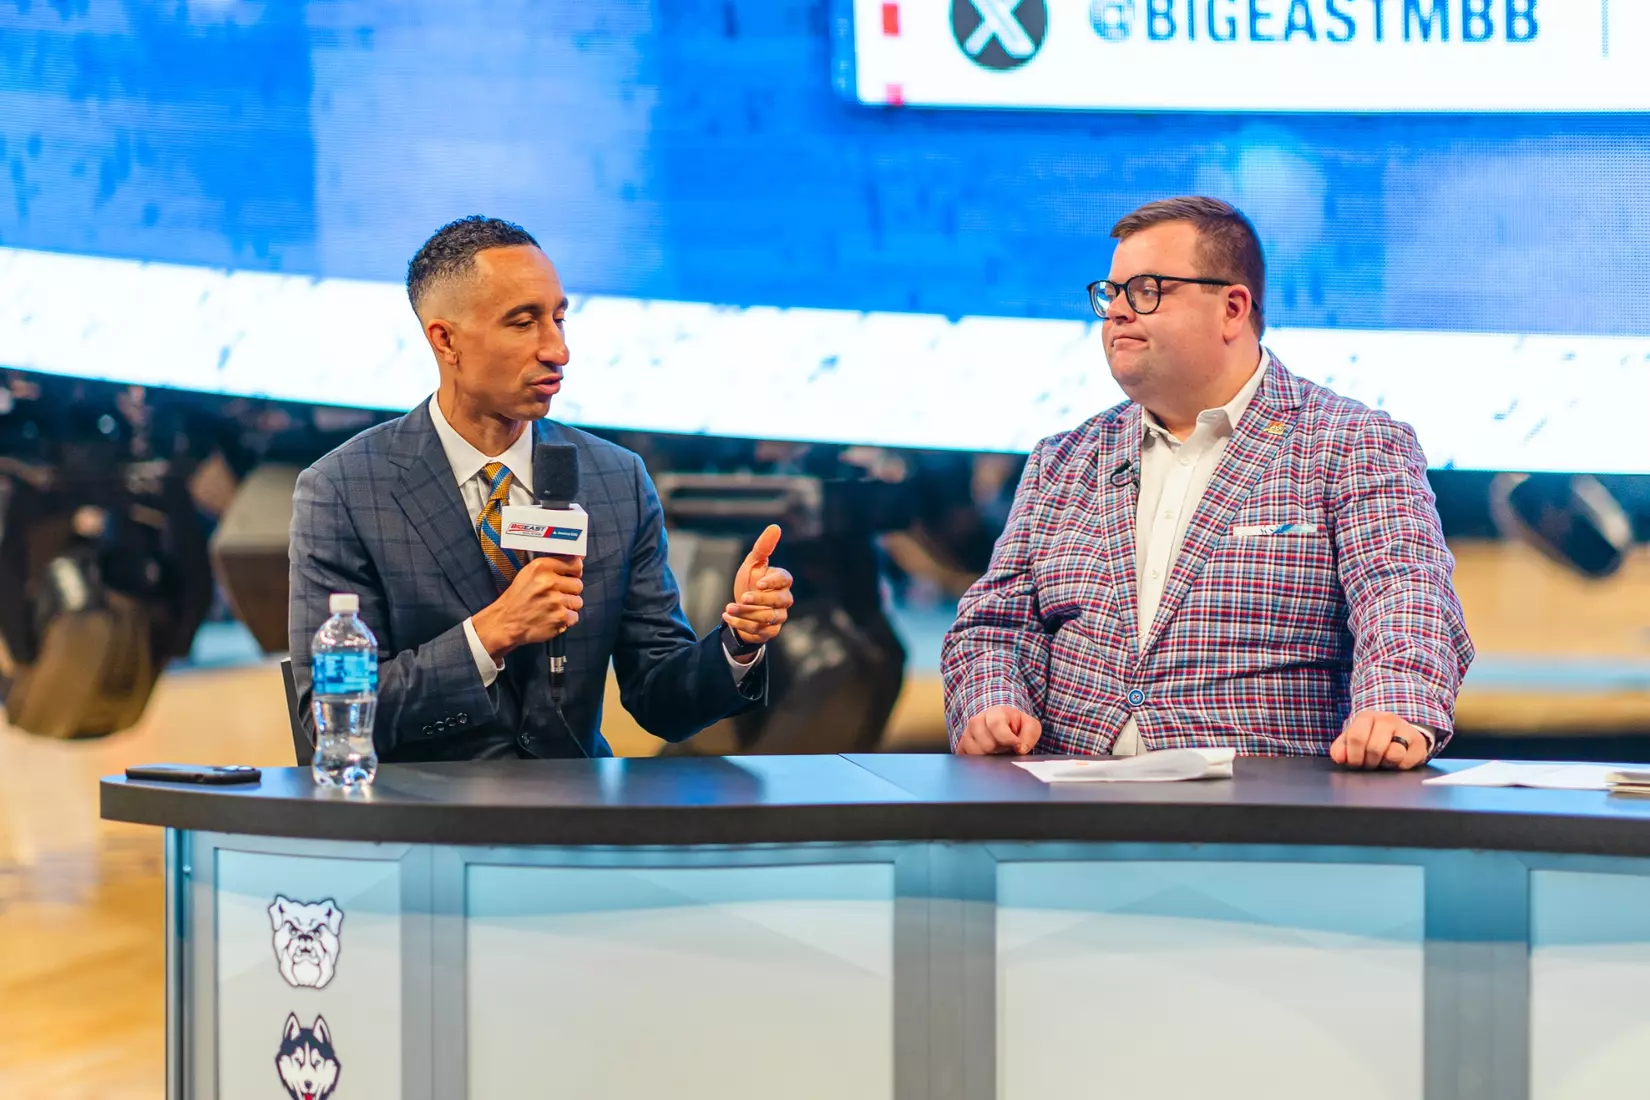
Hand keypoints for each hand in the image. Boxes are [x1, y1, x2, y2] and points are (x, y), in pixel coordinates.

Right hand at [470, 556, 583, 659]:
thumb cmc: (517, 598)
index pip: (575, 563)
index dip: (575, 571)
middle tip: (555, 596)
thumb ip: (552, 566)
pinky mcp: (560, 618)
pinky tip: (552, 618)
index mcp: (542, 567)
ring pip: (578, 601)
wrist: (505, 623)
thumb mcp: (529, 573)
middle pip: (578, 584)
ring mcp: (556, 601)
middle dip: (569, 591)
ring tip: (552, 608)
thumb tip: (578, 559)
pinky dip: (566, 620)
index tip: (572, 575)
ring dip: (568, 606)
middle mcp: (549, 582)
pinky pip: (575, 617)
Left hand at [723, 524, 794, 646]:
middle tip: (743, 597)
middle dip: (760, 600)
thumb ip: (764, 547)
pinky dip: (741, 624)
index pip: (785, 580)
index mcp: (782, 582)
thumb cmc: (750, 582)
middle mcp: (784, 600)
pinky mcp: (770, 632)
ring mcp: (779, 617)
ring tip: (728, 609)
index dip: (773, 582)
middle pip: (779, 601)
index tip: (759, 583)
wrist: (741, 609)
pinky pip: (759, 630)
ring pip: (767, 617)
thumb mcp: (753, 563)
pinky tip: (727, 617)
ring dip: (746, 613)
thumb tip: (775, 526)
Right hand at [956, 705, 1043, 755]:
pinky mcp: (961, 747)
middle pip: (987, 745)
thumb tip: (1020, 749)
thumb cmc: (1016, 726)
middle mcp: (976, 722)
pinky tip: (988, 756)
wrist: (1001, 725)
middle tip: (1007, 747)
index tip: (1017, 745)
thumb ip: (1029, 735)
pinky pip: (968, 760)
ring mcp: (966, 734)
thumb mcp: (1029, 726)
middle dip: (1001, 750)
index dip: (1008, 739)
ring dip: (991, 757)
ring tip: (997, 751)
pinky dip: (980, 763)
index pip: (995, 725)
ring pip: (976, 754)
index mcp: (994, 713)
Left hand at [1330, 709, 1428, 770]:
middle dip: (1369, 762)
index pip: (1356, 737)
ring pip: (1393, 754)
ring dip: (1385, 764)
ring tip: (1383, 760)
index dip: (1354, 756)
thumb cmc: (1370, 739)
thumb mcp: (1351, 741)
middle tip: (1370, 763)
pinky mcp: (1419, 742)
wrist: (1398, 734)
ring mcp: (1405, 729)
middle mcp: (1387, 719)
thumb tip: (1339, 758)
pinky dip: (1399, 767)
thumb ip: (1340, 749)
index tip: (1355, 763)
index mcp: (1367, 717)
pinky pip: (1407, 762)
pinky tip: (1397, 761)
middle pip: (1374, 748)